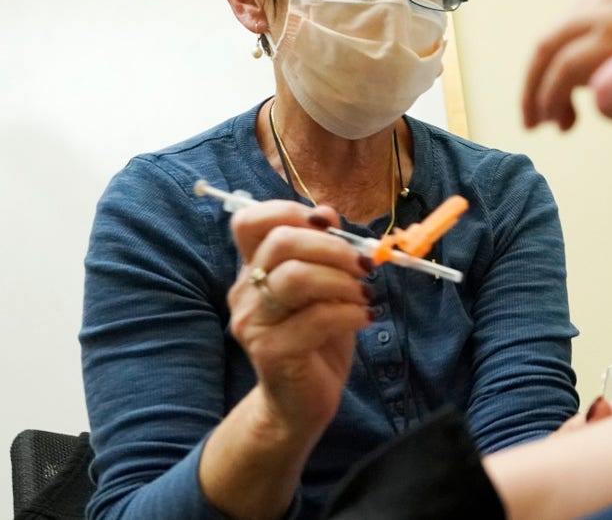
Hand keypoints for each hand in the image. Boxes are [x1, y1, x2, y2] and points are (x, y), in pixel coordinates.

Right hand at [228, 201, 371, 436]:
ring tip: (365, 294)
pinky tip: (366, 318)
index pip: (249, 221)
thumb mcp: (323, 287)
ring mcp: (253, 323)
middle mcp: (244, 292)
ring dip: (342, 280)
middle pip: (281, 243)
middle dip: (333, 246)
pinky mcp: (271, 352)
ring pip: (297, 277)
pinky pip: (317, 318)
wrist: (300, 402)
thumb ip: (321, 251)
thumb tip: (328, 213)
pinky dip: (351, 312)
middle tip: (363, 264)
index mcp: (252, 269)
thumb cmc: (316, 338)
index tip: (328, 225)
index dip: (291, 211)